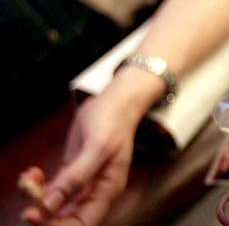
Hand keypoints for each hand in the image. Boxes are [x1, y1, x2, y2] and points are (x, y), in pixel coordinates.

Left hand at [20, 94, 137, 224]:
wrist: (115, 102)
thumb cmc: (113, 122)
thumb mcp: (98, 147)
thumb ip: (77, 176)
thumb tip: (52, 204)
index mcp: (107, 190)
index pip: (83, 222)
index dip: (58, 225)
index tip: (35, 215)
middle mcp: (95, 191)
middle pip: (66, 217)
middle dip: (43, 211)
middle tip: (27, 194)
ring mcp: (83, 182)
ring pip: (55, 204)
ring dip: (36, 196)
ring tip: (28, 179)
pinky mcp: (72, 172)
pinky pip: (51, 189)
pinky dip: (37, 185)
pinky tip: (32, 173)